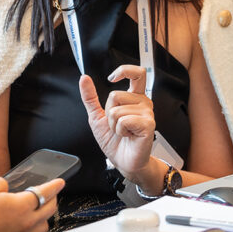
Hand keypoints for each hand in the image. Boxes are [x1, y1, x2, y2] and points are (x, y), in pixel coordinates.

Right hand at [0, 177, 62, 231]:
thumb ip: (0, 183)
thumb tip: (5, 187)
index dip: (54, 186)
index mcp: (23, 205)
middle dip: (53, 199)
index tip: (60, 182)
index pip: (45, 193)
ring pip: (43, 226)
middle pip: (49, 210)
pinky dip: (33, 228)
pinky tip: (24, 224)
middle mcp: (28, 222)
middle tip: (52, 194)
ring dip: (45, 216)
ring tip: (40, 210)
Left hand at [78, 65, 156, 179]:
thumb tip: (84, 79)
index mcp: (133, 98)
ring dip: (114, 124)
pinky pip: (125, 120)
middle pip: (116, 95)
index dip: (124, 70)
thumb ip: (90, 97)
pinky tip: (128, 136)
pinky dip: (120, 130)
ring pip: (117, 110)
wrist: (122, 161)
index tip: (112, 78)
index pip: (136, 74)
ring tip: (123, 132)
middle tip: (117, 124)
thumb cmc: (114, 141)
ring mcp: (147, 113)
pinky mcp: (148, 124)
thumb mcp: (97, 116)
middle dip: (109, 112)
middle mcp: (142, 103)